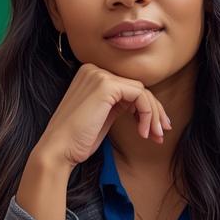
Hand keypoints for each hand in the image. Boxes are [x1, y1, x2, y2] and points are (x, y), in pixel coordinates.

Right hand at [32, 63, 170, 167]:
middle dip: (154, 111)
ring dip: (153, 115)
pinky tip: (142, 132)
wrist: (58, 150)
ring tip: (155, 136)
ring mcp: (99, 75)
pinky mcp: (105, 86)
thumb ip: (119, 104)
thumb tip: (145, 106)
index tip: (154, 128)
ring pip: (142, 91)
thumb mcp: (102, 116)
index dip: (146, 108)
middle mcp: (94, 69)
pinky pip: (140, 95)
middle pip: (138, 87)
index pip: (129, 86)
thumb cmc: (78, 139)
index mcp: (91, 75)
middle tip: (161, 133)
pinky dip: (146, 114)